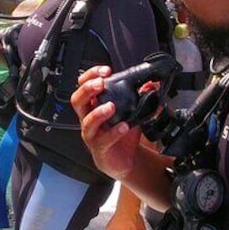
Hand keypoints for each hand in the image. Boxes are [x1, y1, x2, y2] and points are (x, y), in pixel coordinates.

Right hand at [71, 66, 143, 180]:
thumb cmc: (123, 133)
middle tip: (100, 84)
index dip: (90, 76)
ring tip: (111, 106)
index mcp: (93, 105)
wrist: (126, 159)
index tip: (105, 70)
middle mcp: (88, 118)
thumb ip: (140, 97)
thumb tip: (151, 83)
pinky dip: (114, 132)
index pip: (83, 85)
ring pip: (87, 121)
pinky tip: (124, 127)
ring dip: (98, 112)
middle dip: (87, 89)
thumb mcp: (133, 111)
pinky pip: (103, 140)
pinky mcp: (99, 148)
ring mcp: (92, 134)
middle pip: (77, 100)